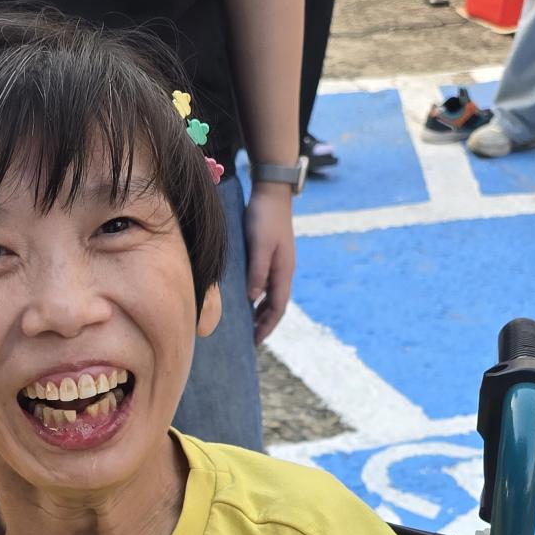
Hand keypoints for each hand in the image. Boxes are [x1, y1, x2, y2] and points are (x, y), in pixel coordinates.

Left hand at [241, 184, 296, 345]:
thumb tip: (253, 298)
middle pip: (276, 305)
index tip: (255, 342)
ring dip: (262, 312)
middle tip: (252, 340)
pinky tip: (250, 299)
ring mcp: (280, 263)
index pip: (277, 307)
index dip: (267, 326)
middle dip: (266, 324)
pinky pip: (268, 284)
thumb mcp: (259, 245)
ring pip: (272, 295)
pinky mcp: (272, 255)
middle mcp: (284, 270)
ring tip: (250, 325)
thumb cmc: (264, 217)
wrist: (272, 192)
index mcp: (284, 271)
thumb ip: (257, 272)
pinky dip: (260, 296)